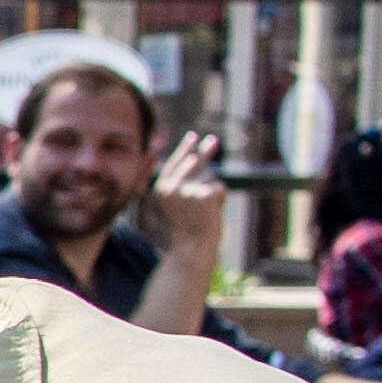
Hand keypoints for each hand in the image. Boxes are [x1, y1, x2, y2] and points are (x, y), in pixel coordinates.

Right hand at [148, 130, 227, 254]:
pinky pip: (220, 189)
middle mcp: (172, 186)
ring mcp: (188, 189)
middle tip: (215, 139)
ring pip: (210, 179)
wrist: (192, 246)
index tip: (193, 136)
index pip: (174, 162)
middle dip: (205, 151)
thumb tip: (199, 155)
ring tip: (205, 211)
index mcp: (161, 188)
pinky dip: (220, 200)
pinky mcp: (205, 194)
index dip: (184, 148)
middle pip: (194, 162)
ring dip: (212, 193)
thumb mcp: (180, 201)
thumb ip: (186, 181)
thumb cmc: (187, 226)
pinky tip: (212, 213)